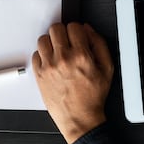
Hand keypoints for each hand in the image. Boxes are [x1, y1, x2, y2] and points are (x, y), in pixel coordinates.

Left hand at [32, 23, 112, 143]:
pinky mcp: (38, 73)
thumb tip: (87, 30)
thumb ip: (99, 44)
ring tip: (58, 52)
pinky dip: (43, 55)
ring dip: (51, 42)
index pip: (73, 27)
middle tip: (67, 41)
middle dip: (62, 32)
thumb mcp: (107, 68)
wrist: (78, 116)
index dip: (77, 29)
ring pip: (42, 39)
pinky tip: (52, 62)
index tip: (77, 35)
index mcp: (81, 56)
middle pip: (55, 29)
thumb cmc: (92, 96)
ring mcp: (48, 66)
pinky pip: (35, 54)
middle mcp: (62, 59)